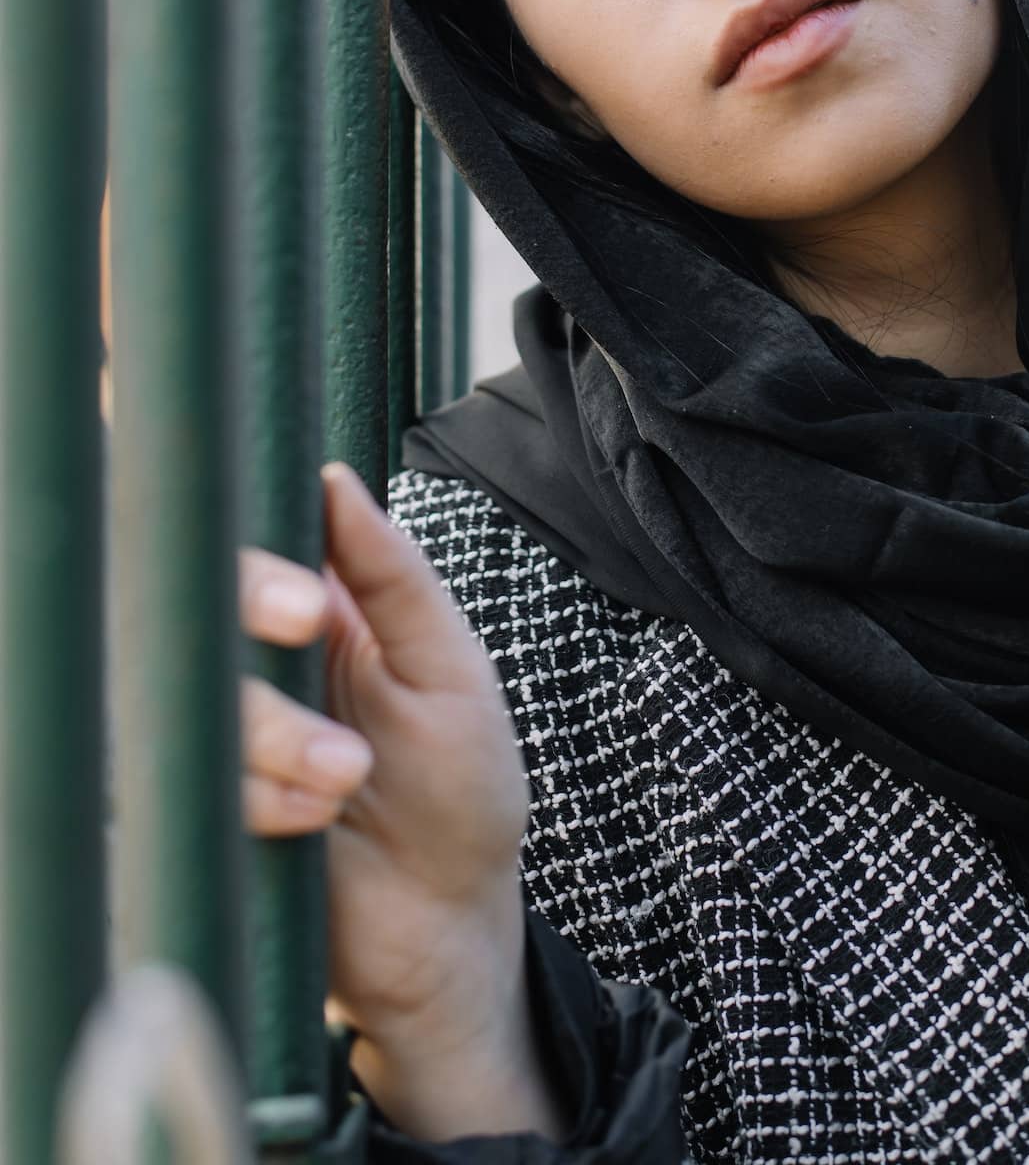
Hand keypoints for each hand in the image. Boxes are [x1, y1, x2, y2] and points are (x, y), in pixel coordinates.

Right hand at [240, 464, 565, 1140]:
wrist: (446, 932)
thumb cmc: (460, 791)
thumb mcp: (451, 670)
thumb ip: (395, 577)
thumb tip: (334, 481)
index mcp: (312, 615)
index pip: (250, 552)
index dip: (260, 565)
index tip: (308, 602)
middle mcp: (254, 668)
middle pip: (197, 612)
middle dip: (252, 628)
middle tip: (310, 648)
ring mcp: (222, 742)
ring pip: (190, 699)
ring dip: (270, 735)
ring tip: (347, 775)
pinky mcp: (199, 813)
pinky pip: (181, 784)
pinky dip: (253, 798)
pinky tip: (312, 820)